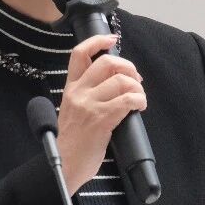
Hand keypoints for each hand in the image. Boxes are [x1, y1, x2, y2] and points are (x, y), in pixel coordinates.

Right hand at [56, 33, 146, 194]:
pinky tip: (139, 107)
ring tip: (139, 97)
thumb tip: (114, 83)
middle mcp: (78, 93)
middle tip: (135, 79)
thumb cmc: (72, 142)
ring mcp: (89, 105)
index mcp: (70, 88)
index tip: (112, 39)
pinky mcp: (101, 119)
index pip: (79, 54)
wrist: (65, 165)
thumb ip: (87, 95)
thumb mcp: (73, 111)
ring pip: (121, 81)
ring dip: (137, 87)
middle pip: (107, 63)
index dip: (97, 41)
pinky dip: (139, 100)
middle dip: (128, 67)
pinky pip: (127, 100)